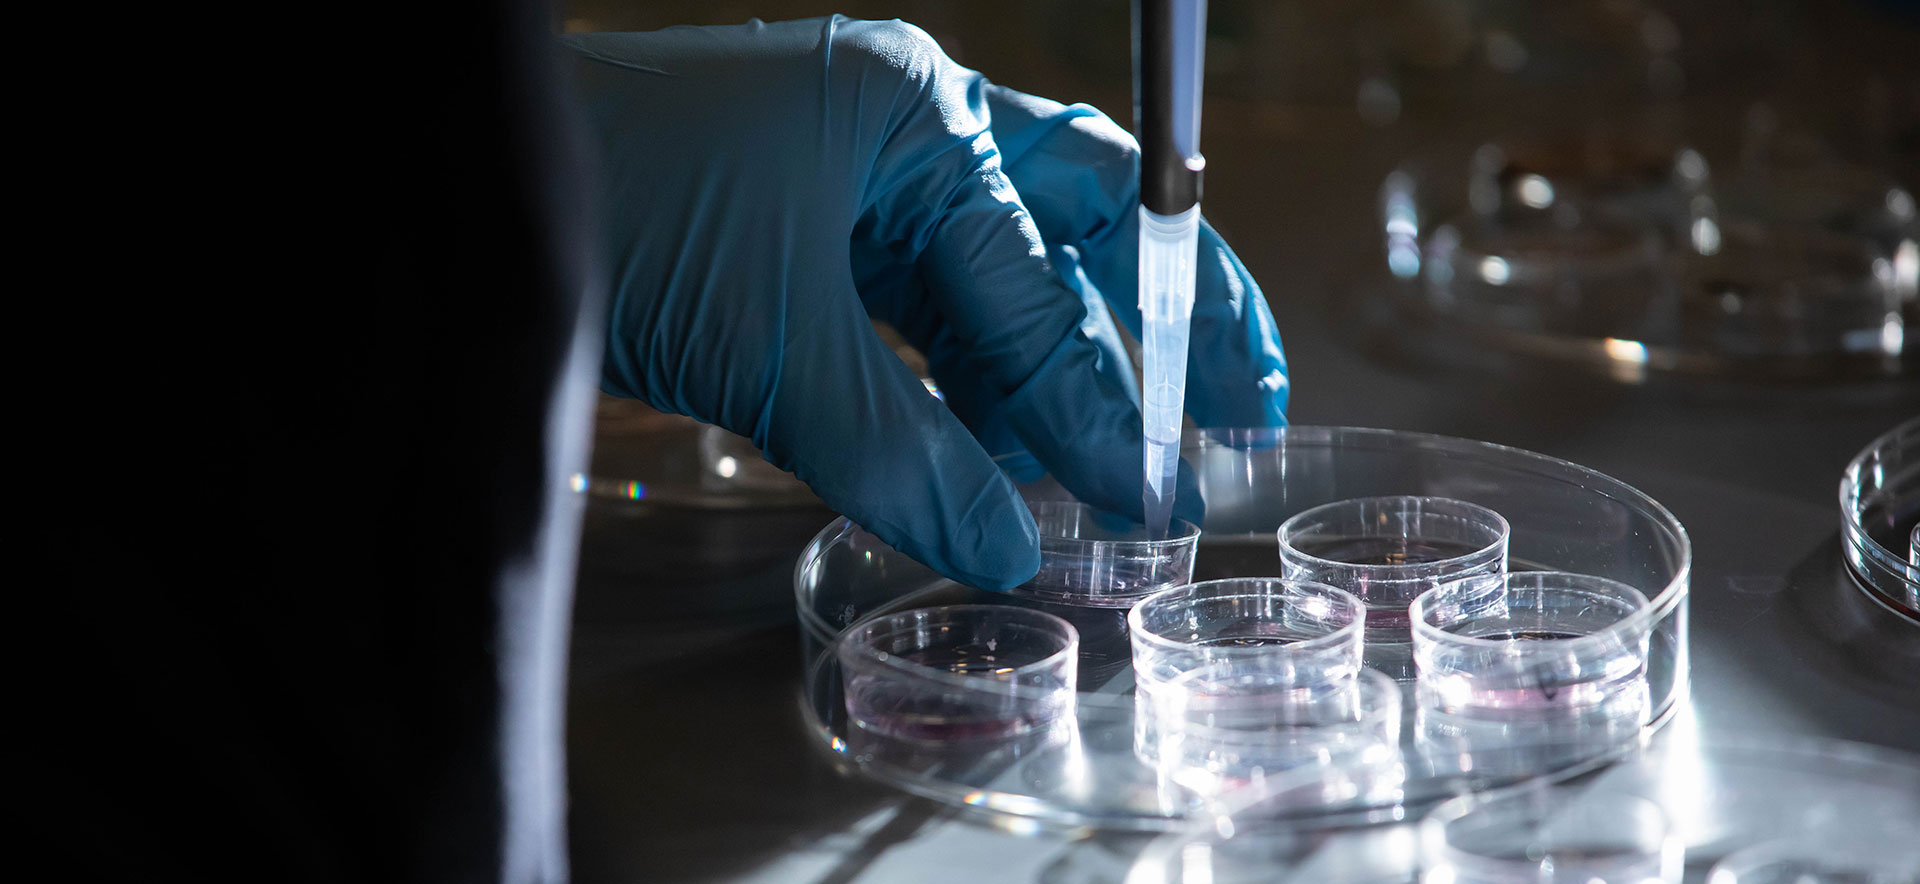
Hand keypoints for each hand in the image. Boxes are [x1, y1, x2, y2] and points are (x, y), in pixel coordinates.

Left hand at [564, 17, 1286, 588]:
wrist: (469, 199)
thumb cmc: (620, 221)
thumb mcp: (775, 348)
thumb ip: (904, 455)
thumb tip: (1008, 550)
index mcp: (918, 113)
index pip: (1043, 275)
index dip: (1103, 396)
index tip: (1156, 490)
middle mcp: (907, 127)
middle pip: (1080, 221)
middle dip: (1162, 315)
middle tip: (1236, 407)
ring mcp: (860, 173)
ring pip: (1003, 273)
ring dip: (1055, 366)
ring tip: (1106, 466)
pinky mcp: (813, 230)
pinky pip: (924, 307)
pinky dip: (965, 378)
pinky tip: (996, 449)